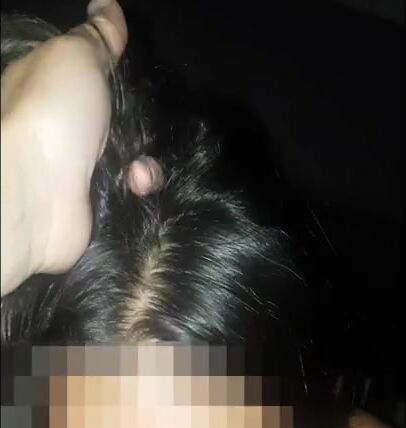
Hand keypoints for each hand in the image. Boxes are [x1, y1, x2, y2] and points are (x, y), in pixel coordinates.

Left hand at [1, 0, 162, 296]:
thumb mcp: (74, 56)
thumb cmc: (52, 115)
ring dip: (143, 163)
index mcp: (46, 88)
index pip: (90, 76)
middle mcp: (60, 131)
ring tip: (137, 167)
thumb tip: (108, 5)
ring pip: (129, 160)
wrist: (39, 196)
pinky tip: (134, 185)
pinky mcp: (94, 204)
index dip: (116, 73)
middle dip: (137, 123)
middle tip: (144, 123)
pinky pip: (130, 194)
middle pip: (116, 121)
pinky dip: (139, 188)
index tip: (138, 76)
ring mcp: (76, 171)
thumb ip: (96, 35)